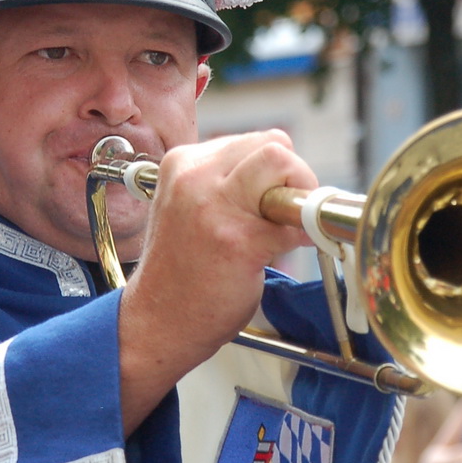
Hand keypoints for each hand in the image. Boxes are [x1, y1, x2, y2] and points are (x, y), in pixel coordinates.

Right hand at [118, 130, 315, 433]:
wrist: (157, 322)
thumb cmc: (182, 270)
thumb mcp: (190, 207)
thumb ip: (227, 183)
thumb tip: (283, 168)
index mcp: (182, 163)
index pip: (254, 140)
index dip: (276, 170)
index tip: (273, 199)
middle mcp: (195, 176)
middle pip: (274, 145)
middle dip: (294, 177)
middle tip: (287, 214)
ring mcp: (215, 206)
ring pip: (284, 165)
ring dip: (299, 198)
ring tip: (285, 230)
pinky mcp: (237, 240)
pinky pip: (294, 219)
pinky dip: (304, 235)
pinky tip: (288, 251)